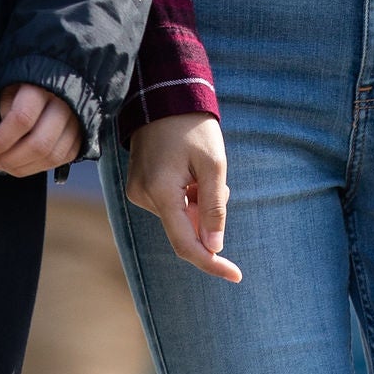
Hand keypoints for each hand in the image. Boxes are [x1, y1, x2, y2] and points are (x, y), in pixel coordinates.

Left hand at [0, 83, 83, 176]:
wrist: (63, 72)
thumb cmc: (30, 80)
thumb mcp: (11, 87)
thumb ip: (6, 113)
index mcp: (43, 86)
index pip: (21, 119)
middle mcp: (65, 104)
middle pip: (39, 144)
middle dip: (10, 160)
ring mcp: (78, 120)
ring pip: (52, 156)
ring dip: (24, 167)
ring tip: (6, 163)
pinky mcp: (84, 132)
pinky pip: (63, 158)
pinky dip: (41, 166)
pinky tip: (26, 161)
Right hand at [127, 113, 241, 282]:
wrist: (165, 98)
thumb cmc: (193, 128)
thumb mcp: (214, 164)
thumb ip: (214, 207)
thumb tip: (214, 246)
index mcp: (160, 192)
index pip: (186, 244)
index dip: (212, 262)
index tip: (236, 275)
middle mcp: (143, 196)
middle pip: (185, 229)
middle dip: (208, 216)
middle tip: (219, 185)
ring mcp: (137, 192)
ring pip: (179, 217)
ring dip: (198, 204)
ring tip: (201, 171)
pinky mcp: (138, 187)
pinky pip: (170, 205)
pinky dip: (187, 198)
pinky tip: (190, 172)